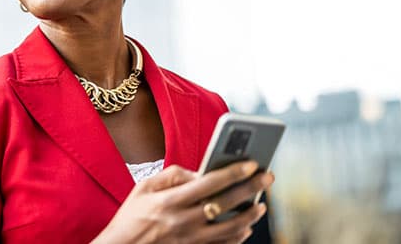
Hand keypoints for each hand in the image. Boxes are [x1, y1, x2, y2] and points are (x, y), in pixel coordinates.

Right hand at [91, 161, 274, 243]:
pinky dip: (239, 236)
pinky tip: (246, 226)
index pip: (209, 183)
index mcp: (170, 201)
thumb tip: (198, 172)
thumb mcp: (144, 187)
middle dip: (250, 188)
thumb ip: (172, 175)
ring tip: (261, 204)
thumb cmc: (131, 216)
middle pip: (225, 203)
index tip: (251, 163)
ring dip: (250, 216)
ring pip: (231, 229)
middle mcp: (184, 221)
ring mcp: (191, 240)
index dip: (233, 172)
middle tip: (268, 177)